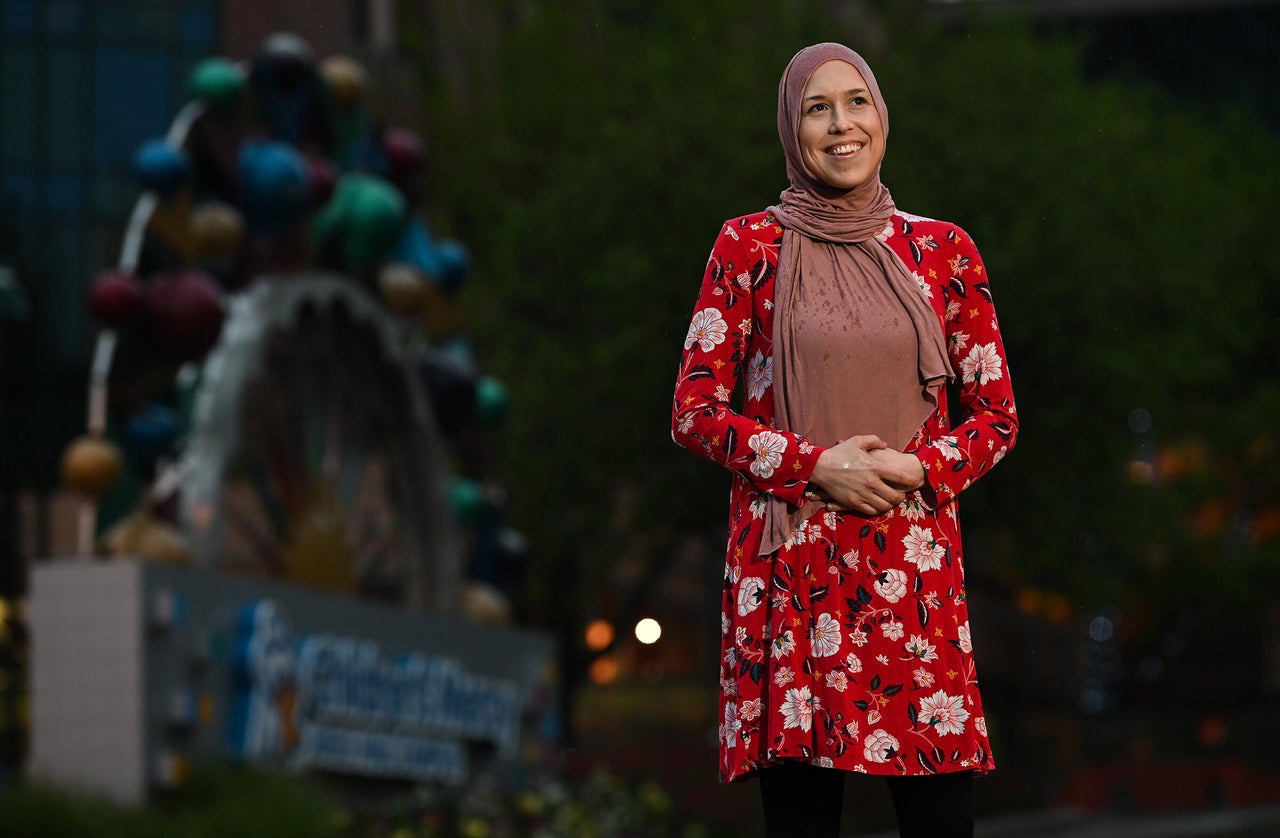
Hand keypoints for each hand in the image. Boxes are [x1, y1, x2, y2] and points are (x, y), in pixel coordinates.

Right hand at [806, 436, 923, 515]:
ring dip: (889, 504)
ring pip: (884, 505)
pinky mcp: (853, 503)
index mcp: (875, 467)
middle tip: (900, 494)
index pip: (900, 477)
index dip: (910, 480)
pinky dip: (877, 509)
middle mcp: (871, 483)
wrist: (820, 467)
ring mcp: (862, 494)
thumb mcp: (857, 441)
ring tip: (889, 500)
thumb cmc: (839, 453)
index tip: (914, 481)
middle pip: (894, 496)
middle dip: (901, 496)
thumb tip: (885, 445)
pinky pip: (871, 511)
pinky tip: (877, 505)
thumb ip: (874, 440)